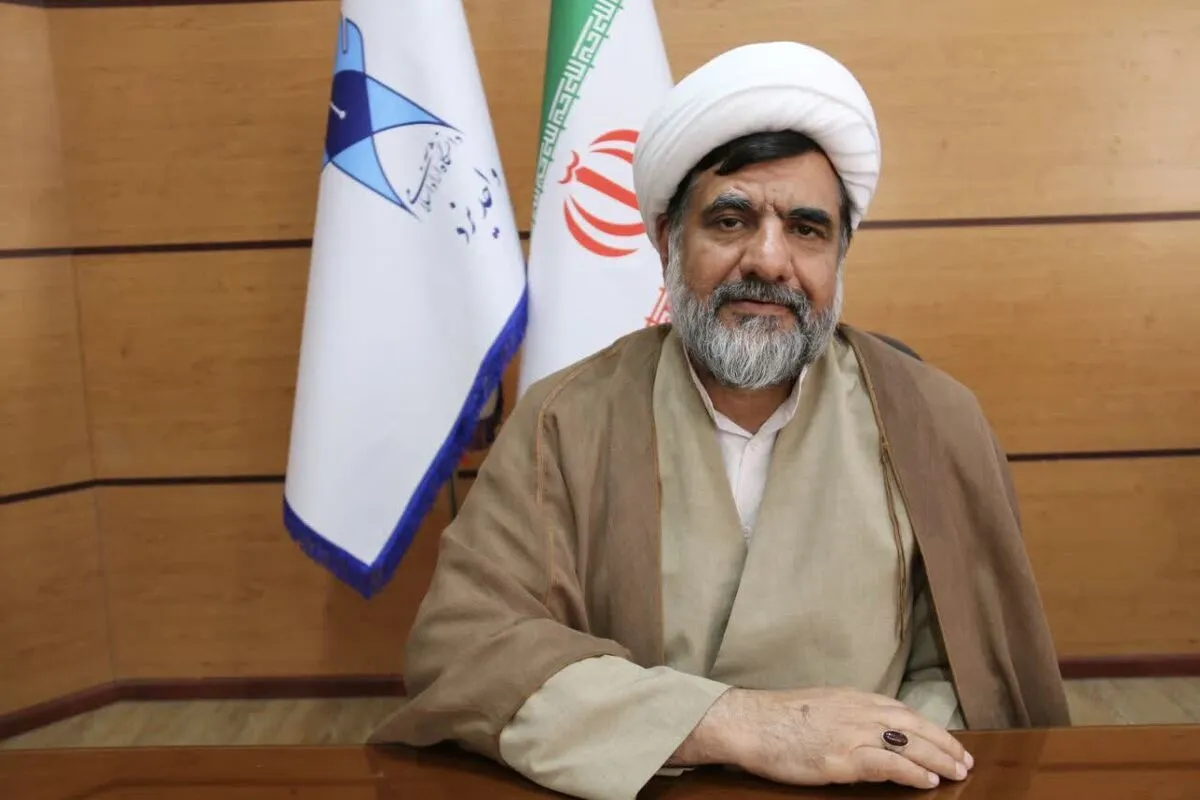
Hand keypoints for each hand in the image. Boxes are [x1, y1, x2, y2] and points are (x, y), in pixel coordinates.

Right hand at [671, 686, 972, 789]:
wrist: (748, 721)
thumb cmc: (777, 718)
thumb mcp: (821, 706)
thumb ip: (848, 714)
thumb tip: (869, 730)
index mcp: (854, 697)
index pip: (904, 711)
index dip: (931, 728)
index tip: (949, 742)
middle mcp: (858, 711)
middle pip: (914, 725)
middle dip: (944, 743)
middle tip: (965, 761)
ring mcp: (851, 733)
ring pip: (908, 744)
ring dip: (937, 758)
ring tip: (957, 772)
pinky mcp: (841, 758)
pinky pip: (887, 764)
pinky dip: (911, 772)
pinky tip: (927, 782)